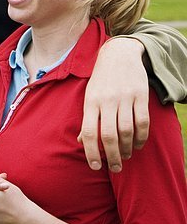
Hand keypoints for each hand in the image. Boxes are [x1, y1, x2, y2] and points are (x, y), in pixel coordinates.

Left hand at [79, 37, 149, 171]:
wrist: (118, 54)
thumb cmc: (100, 80)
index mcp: (90, 101)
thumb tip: (81, 141)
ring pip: (127, 130)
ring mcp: (123, 97)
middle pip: (108, 135)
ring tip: (126, 156)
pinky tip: (138, 144)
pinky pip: (142, 122)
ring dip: (127, 148)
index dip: (90, 152)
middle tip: (115, 168)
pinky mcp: (139, 95)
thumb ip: (87, 118)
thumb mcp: (88, 95)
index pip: (88, 131)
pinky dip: (141, 137)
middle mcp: (106, 100)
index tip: (94, 167)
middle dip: (112, 156)